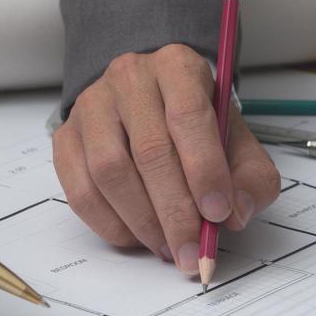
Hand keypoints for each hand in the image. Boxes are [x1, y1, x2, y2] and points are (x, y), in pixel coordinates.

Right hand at [52, 44, 280, 275]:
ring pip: (110, 172)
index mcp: (177, 67)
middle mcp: (129, 78)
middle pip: (149, 151)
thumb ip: (249, 176)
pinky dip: (111, 225)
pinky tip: (136, 237)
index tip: (218, 213)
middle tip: (191, 248)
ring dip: (142, 221)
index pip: (188, 115)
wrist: (150, 103)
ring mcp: (91, 107)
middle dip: (174, 210)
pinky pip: (81, 191)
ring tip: (167, 246)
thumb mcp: (236, 141)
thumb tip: (237, 213)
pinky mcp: (66, 138)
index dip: (205, 169)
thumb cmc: (195, 126)